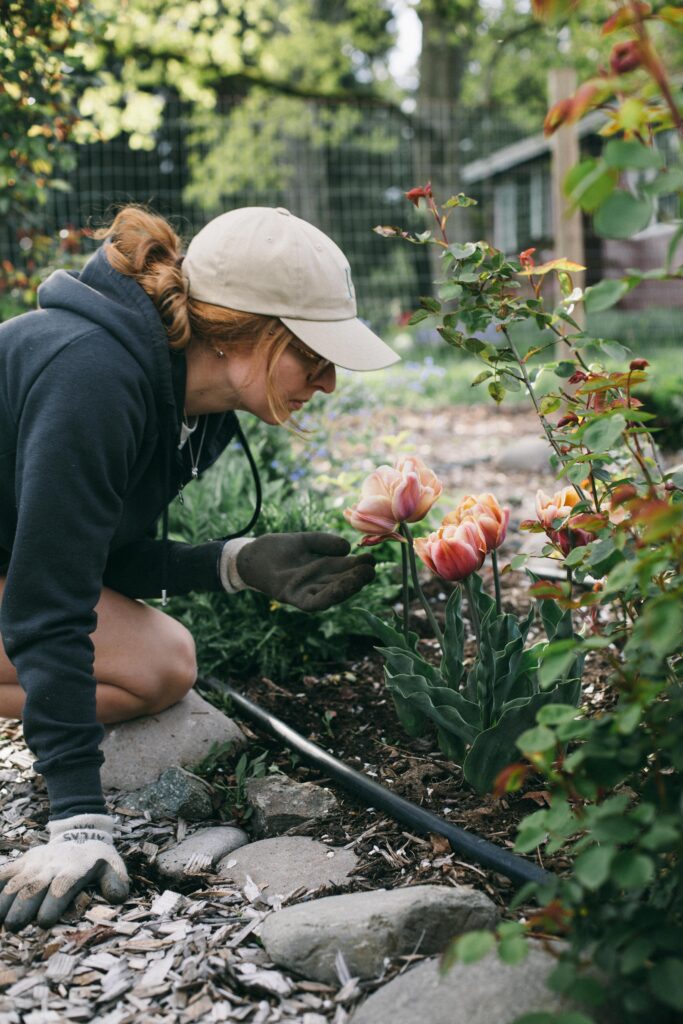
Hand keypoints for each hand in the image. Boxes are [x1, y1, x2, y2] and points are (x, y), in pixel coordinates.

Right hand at [0, 814, 128, 931]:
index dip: (53, 903)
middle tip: (14, 927)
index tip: (45, 922)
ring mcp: (34, 864)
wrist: (80, 831)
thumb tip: (117, 898)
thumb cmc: (96, 858)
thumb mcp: (112, 866)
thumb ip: (115, 881)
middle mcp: (51, 866)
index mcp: (74, 869)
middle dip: (23, 907)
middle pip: (35, 886)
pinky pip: (4, 874)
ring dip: (4, 901)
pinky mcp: (21, 862)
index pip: (63, 885)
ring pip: (16, 881)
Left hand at [235, 531, 375, 610]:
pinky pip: (312, 602)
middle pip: (342, 583)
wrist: (249, 556)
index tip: (371, 559)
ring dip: (348, 587)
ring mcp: (305, 591)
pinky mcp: (291, 596)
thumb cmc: (276, 548)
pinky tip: (339, 589)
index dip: (359, 566)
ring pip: (331, 593)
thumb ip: (324, 542)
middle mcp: (317, 582)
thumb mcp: (304, 541)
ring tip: (362, 577)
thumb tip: (347, 548)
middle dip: (357, 578)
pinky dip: (327, 597)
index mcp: (322, 568)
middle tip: (371, 569)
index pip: (345, 570)